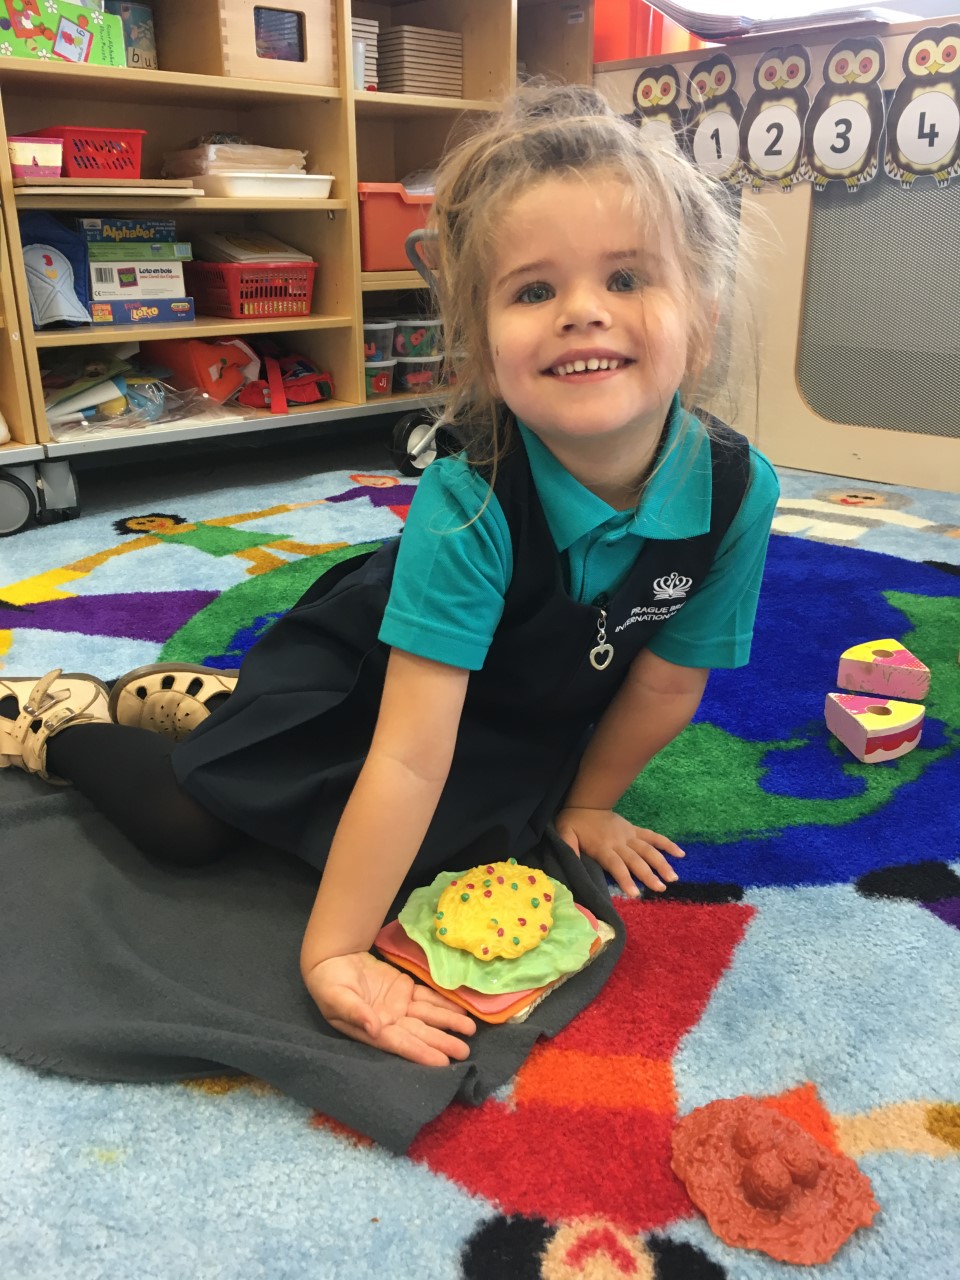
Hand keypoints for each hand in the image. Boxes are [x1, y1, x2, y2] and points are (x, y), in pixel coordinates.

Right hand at [302, 951, 475, 1065]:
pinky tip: (461, 1010)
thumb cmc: (328, 983)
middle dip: (442, 1042)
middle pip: (419, 1033)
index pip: (400, 1043)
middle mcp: (390, 1022)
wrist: (333, 959)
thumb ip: (354, 1012)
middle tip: (464, 1051)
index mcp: (372, 1029)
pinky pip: (427, 998)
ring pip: (428, 1016)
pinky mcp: (404, 990)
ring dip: (448, 1023)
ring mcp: (399, 1006)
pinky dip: (444, 1004)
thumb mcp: (335, 997)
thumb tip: (373, 1028)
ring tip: (470, 1031)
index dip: (420, 1052)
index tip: (441, 1061)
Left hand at [556, 805, 684, 896]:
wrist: (586, 802)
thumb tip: (570, 863)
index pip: (616, 865)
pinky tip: (680, 854)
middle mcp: (620, 842)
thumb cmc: (574, 822)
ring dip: (662, 863)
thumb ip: (569, 848)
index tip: (635, 893)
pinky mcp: (635, 831)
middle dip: (649, 874)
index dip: (626, 879)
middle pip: (636, 860)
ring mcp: (630, 836)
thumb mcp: (565, 834)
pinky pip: (653, 837)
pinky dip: (667, 844)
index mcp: (603, 847)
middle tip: (661, 888)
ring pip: (648, 850)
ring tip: (673, 878)